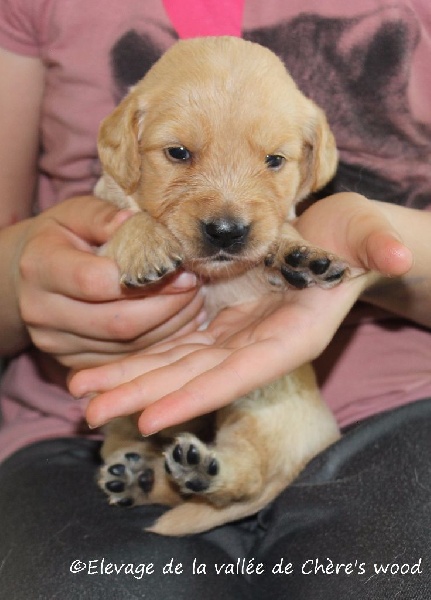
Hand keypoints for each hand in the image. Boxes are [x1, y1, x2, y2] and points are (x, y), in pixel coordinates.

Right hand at [12, 195, 203, 368]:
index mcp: (40, 268)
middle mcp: (43, 312)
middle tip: (195, 285)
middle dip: (167, 305)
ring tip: (194, 301)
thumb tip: (135, 223)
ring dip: (170, 325)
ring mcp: (57, 343)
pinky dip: (161, 341)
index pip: (95, 281)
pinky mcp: (75, 362)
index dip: (144, 278)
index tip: (179, 267)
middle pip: (118, 322)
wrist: (29, 275)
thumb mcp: (75, 213)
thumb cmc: (60, 237)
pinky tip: (180, 321)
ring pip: (128, 345)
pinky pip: (127, 359)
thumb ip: (103, 216)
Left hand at [69, 193, 412, 432]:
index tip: (148, 420)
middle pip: (194, 378)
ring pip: (174, 362)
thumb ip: (377, 245)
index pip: (239, 374)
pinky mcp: (214, 317)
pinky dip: (137, 353)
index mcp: (291, 335)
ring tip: (80, 393)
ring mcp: (232, 333)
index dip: (195, 397)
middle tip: (88, 414)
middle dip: (143, 396)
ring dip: (128, 378)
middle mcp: (256, 344)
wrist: (331, 238)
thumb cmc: (350, 237)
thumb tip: (397, 254)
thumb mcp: (364, 234)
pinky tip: (101, 362)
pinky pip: (170, 339)